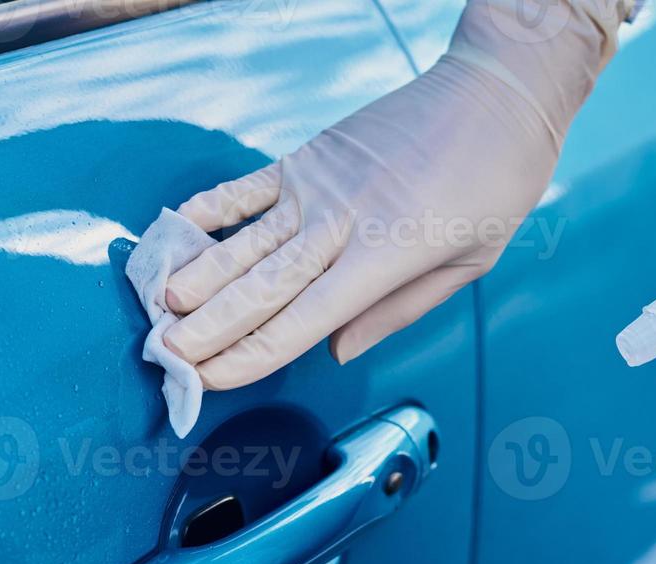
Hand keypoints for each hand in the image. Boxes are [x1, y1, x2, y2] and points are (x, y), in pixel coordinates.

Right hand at [162, 0, 631, 389]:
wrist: (499, 90)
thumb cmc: (497, 181)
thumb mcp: (470, 262)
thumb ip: (399, 310)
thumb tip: (337, 350)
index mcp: (385, 256)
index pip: (301, 320)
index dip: (250, 355)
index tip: (209, 380)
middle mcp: (341, 222)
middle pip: (261, 287)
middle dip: (207, 327)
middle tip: (164, 354)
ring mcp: (318, 185)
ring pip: (243, 241)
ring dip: (195, 276)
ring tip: (156, 307)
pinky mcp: (308, 155)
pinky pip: (247, 187)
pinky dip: (209, 210)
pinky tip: (173, 229)